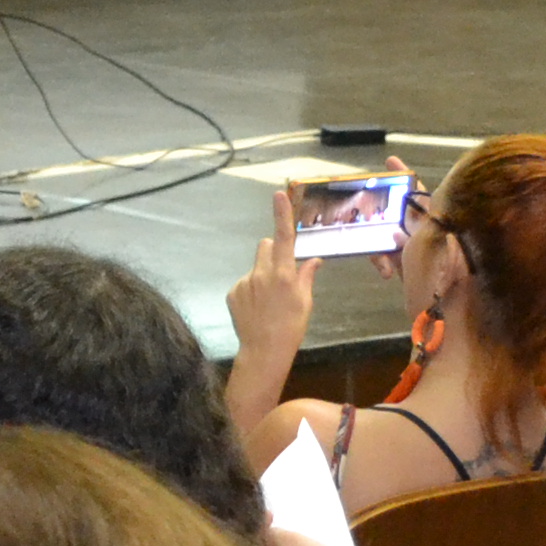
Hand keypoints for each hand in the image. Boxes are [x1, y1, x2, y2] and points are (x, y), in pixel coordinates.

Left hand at [228, 185, 319, 368]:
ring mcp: (244, 283)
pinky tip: (256, 308)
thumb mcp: (305, 302)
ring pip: (255, 266)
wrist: (264, 351)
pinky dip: (251, 290)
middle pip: (265, 246)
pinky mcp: (232, 293)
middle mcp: (261, 273)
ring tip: (268, 300)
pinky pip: (244, 282)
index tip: (278, 194)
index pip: (283, 237)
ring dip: (262, 274)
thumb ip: (306, 277)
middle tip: (281, 273)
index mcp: (283, 274)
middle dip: (273, 252)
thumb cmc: (291, 327)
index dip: (281, 215)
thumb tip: (313, 260)